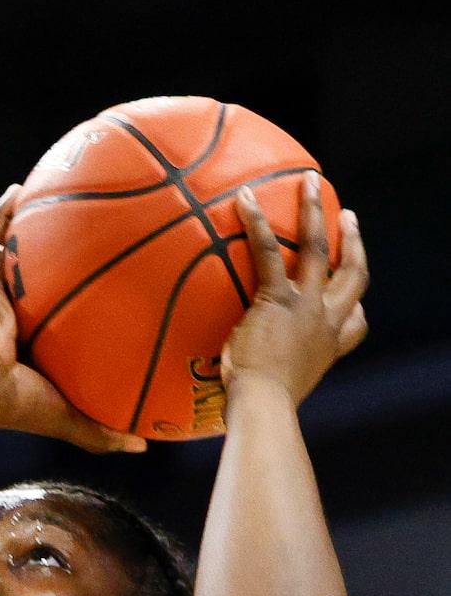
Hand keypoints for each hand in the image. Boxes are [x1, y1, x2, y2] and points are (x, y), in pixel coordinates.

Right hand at [0, 187, 145, 454]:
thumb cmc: (15, 405)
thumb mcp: (70, 417)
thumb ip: (104, 431)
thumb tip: (145, 447)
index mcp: (41, 342)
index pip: (69, 313)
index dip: (90, 297)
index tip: (122, 280)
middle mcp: (22, 313)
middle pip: (47, 274)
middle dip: (66, 251)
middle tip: (100, 225)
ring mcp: (0, 295)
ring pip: (18, 250)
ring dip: (30, 223)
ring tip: (55, 190)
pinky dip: (0, 214)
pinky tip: (18, 188)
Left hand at [223, 173, 368, 405]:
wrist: (263, 408)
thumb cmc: (260, 413)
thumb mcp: (275, 397)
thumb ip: (267, 383)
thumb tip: (238, 397)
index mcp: (328, 348)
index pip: (355, 325)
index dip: (357, 309)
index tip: (354, 302)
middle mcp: (325, 323)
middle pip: (353, 274)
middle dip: (353, 243)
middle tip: (349, 219)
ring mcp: (306, 307)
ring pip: (318, 247)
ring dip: (315, 210)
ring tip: (310, 181)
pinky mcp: (278, 299)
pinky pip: (267, 251)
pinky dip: (257, 223)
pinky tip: (244, 199)